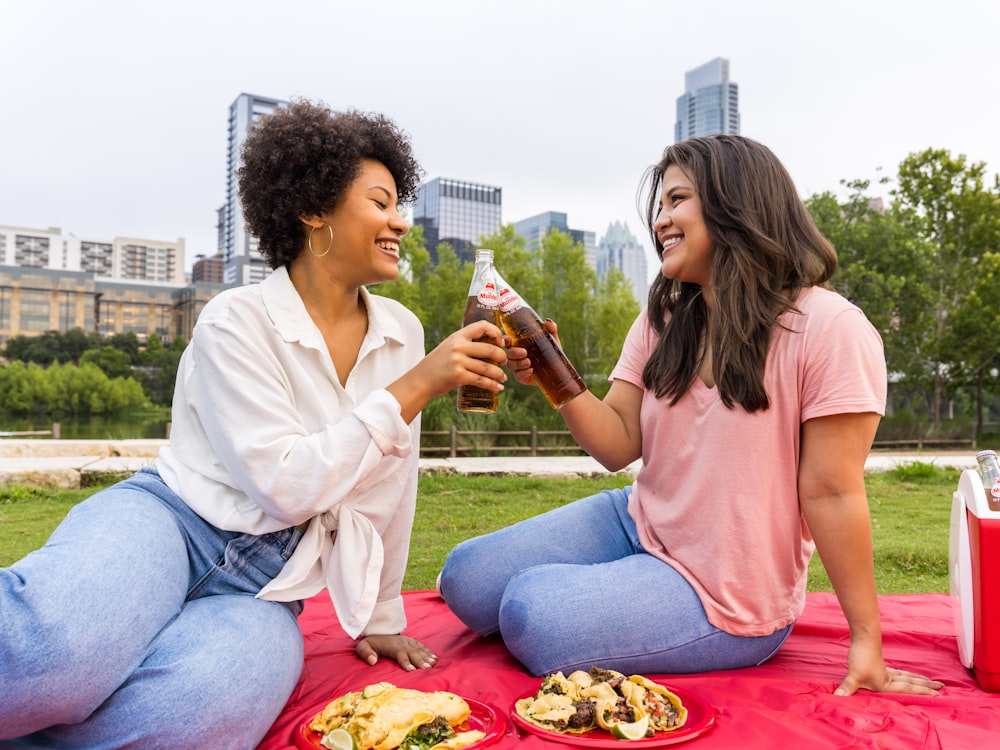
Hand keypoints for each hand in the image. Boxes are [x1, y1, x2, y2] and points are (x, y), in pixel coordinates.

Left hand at [355, 634, 437, 670]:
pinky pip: (421, 646)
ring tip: (433, 664)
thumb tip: (372, 661)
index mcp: (391, 646)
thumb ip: (365, 653)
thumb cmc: (370, 644)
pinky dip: (428, 652)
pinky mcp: (411, 641)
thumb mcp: (362, 647)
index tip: (411, 670)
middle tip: (427, 669)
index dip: (406, 661)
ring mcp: (408, 641)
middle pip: (412, 652)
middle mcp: (401, 643)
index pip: (400, 653)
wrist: (378, 631)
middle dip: (420, 660)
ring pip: (418, 649)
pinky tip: (434, 658)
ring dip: (426, 656)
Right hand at [388, 319, 506, 422]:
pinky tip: (498, 387)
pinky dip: (493, 385)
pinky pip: (481, 380)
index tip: (501, 342)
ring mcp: (458, 361)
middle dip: (502, 357)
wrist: (421, 379)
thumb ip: (465, 344)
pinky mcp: (458, 376)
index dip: (496, 332)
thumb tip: (491, 346)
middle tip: (505, 362)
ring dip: (499, 373)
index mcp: (458, 336)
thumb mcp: (449, 347)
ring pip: (488, 367)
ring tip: (503, 377)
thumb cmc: (438, 364)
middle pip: (490, 349)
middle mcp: (458, 346)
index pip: (482, 326)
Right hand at [506, 318, 558, 385]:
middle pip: (508, 353)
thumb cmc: (551, 352)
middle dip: (515, 353)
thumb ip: (550, 330)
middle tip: (525, 352)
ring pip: (511, 365)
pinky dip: (523, 373)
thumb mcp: (552, 340)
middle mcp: (516, 355)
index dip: (505, 340)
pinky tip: (531, 370)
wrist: (558, 370)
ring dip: (519, 363)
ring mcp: (518, 367)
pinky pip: (518, 376)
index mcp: (519, 344)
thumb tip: (548, 322)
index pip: (507, 341)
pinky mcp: (522, 377)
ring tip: (529, 362)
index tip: (509, 340)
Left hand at [834, 641, 942, 695]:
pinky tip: (906, 676)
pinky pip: (898, 673)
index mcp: (886, 684)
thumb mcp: (853, 675)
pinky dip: (906, 675)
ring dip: (919, 680)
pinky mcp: (881, 665)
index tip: (938, 695)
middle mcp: (889, 678)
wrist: (863, 636)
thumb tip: (837, 698)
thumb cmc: (860, 657)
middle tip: (942, 688)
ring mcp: (886, 671)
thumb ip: (847, 688)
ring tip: (931, 682)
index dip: (923, 693)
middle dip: (926, 686)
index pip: (908, 690)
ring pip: (906, 676)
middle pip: (911, 682)